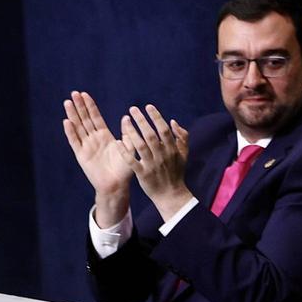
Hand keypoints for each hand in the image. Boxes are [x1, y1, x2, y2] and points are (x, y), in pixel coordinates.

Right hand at [64, 91, 132, 224]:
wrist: (116, 185)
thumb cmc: (125, 168)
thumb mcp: (130, 148)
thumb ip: (128, 134)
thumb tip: (127, 117)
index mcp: (105, 136)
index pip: (95, 117)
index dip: (90, 106)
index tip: (84, 94)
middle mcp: (94, 139)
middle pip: (85, 119)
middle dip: (79, 106)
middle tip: (73, 93)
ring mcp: (86, 146)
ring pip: (78, 128)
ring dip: (73, 115)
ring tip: (68, 103)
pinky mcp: (81, 155)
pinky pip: (75, 142)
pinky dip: (71, 132)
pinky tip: (67, 122)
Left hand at [118, 104, 192, 221]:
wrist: (171, 194)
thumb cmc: (176, 172)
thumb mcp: (184, 153)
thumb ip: (182, 137)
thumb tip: (173, 122)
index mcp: (172, 149)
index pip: (164, 129)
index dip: (156, 117)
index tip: (148, 106)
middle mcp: (162, 155)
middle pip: (151, 135)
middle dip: (142, 121)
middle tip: (132, 109)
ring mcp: (152, 164)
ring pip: (141, 146)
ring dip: (132, 132)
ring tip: (124, 121)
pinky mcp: (143, 174)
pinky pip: (132, 161)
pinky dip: (125, 151)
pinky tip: (117, 142)